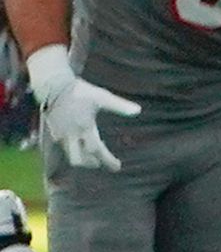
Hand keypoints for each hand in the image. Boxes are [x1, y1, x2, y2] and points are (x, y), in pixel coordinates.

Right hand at [23, 44, 135, 169]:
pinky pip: (63, 148)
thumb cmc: (80, 91)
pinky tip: (82, 144)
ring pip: (70, 155)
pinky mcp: (53, 132)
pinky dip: (74, 151)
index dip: (107, 161)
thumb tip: (138, 111)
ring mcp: (60, 134)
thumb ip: (119, 106)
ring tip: (94, 154)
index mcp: (84, 127)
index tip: (117, 166)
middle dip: (91, 163)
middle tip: (102, 161)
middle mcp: (70, 134)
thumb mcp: (102, 97)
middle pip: (79, 160)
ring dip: (83, 158)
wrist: (54, 85)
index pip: (96, 151)